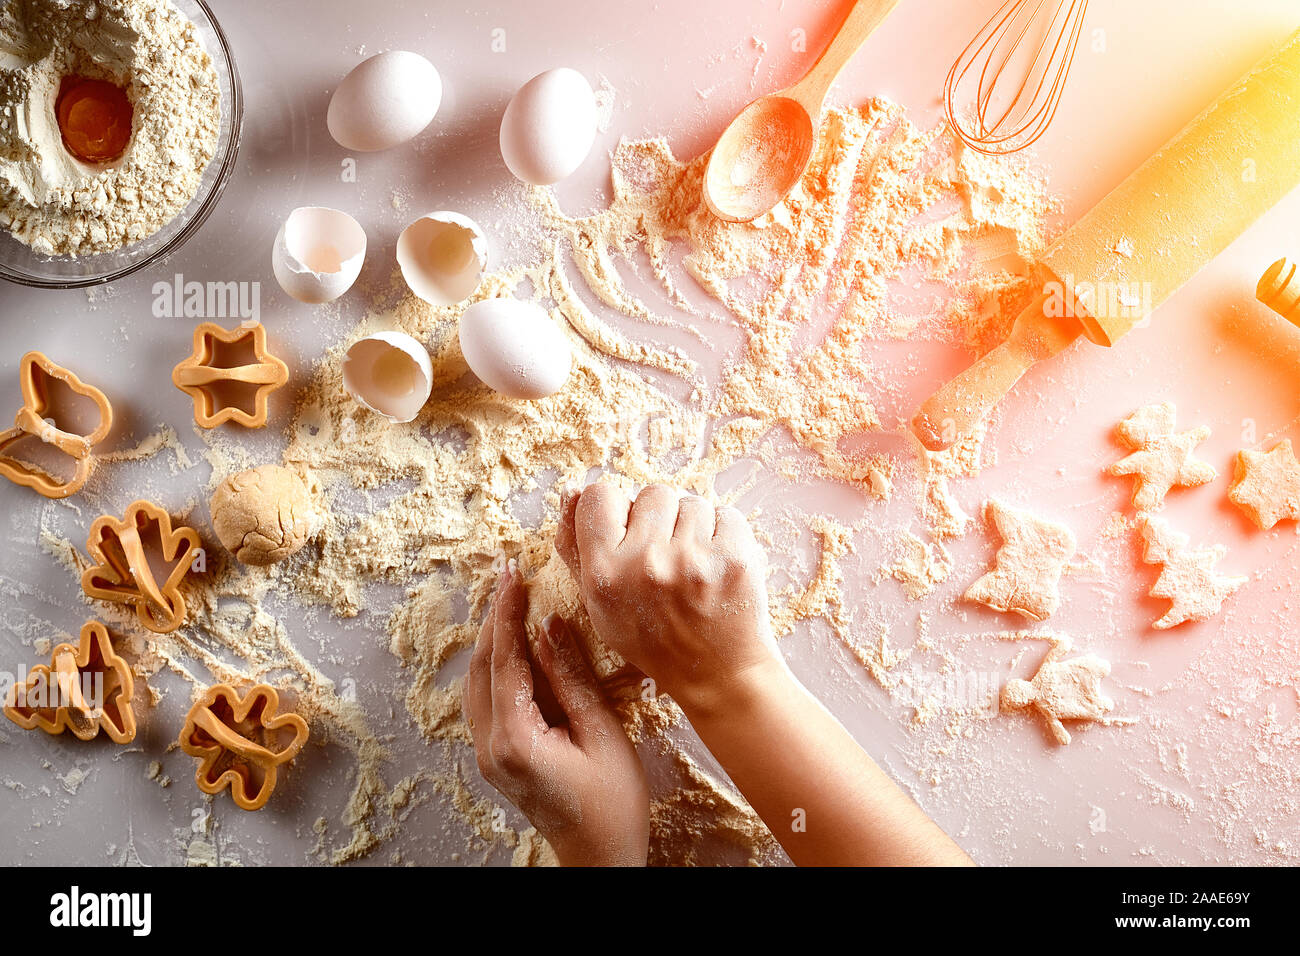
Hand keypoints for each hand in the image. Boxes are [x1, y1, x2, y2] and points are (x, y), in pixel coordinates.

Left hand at [462, 561, 649, 866]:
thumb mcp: (602, 734)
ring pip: (477, 681)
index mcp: (515, 739)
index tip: (513, 573)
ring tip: (510, 601)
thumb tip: (551, 624)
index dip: (507, 612)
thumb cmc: (613, 803)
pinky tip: (514, 646)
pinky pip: (486, 698)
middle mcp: (490, 746)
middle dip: (494, 618)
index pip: (504, 659)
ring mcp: (487, 754)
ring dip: (492, 639)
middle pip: (480, 666)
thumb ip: (573, 677)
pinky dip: (496, 665)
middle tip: (508, 575)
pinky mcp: (496, 756)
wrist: (600, 857)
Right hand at [555, 482, 782, 716]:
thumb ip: (576, 547)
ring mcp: (693, 559)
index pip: (600, 496)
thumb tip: (570, 489)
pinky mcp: (734, 558)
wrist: (716, 674)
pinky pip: (726, 514)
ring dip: (694, 528)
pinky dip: (725, 534)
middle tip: (666, 560)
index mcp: (605, 573)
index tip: (630, 533)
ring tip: (693, 566)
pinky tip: (716, 567)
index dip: (617, 510)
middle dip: (661, 519)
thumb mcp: (599, 604)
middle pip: (652, 494)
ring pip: (692, 503)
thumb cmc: (653, 638)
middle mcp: (646, 563)